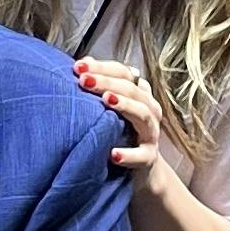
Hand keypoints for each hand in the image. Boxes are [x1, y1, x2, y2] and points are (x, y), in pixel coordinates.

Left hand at [74, 55, 171, 171]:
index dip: (103, 67)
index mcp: (140, 94)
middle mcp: (149, 109)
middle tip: (84, 80)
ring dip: (125, 106)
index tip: (78, 67)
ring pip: (143, 114)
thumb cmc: (123, 131)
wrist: (141, 167)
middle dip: (107, 82)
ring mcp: (151, 133)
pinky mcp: (149, 157)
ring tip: (106, 100)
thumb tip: (84, 63)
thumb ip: (103, 85)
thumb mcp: (113, 107)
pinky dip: (129, 155)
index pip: (124, 73)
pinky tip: (113, 154)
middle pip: (132, 90)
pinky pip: (142, 155)